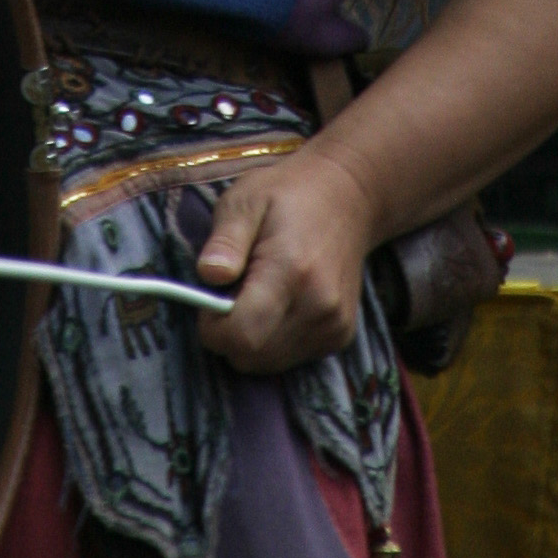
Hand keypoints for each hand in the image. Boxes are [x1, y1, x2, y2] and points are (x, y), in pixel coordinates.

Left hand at [195, 139, 377, 373]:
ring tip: (258, 291)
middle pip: (251, 356)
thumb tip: (208, 276)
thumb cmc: (288, 194)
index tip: (209, 299)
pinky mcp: (341, 335)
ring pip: (268, 363)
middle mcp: (319, 306)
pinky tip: (280, 302)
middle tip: (234, 289)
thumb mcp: (246, 199)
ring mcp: (334, 325)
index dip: (212, 327)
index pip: (242, 336)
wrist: (349, 195)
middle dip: (229, 332)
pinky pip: (290, 359)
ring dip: (251, 337)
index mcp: (291, 270)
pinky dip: (273, 339)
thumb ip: (225, 240)